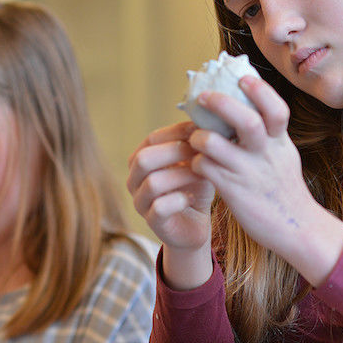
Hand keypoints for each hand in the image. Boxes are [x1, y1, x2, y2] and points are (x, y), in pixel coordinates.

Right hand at [127, 122, 214, 251]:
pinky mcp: (152, 223)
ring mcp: (140, 203)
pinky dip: (179, 200)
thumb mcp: (197, 161)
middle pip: (143, 159)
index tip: (200, 129)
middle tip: (201, 150)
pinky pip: (160, 208)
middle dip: (174, 151)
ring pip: (152, 183)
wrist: (196, 225)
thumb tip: (208, 117)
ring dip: (181, 175)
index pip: (151, 139)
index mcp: (141, 160)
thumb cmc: (194, 187)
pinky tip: (193, 198)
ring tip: (202, 173)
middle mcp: (134, 180)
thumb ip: (196, 143)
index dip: (175, 131)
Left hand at [188, 76, 342, 283]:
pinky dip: (196, 162)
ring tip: (195, 138)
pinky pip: (206, 168)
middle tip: (205, 96)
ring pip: (215, 144)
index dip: (260, 91)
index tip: (243, 78)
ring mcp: (249, 173)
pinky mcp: (233, 191)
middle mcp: (266, 154)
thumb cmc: (285, 188)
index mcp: (280, 142)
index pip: (276, 110)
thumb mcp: (284, 154)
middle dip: (222, 104)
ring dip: (199, 137)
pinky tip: (196, 163)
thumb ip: (270, 132)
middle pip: (247, 121)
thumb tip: (252, 103)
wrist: (297, 228)